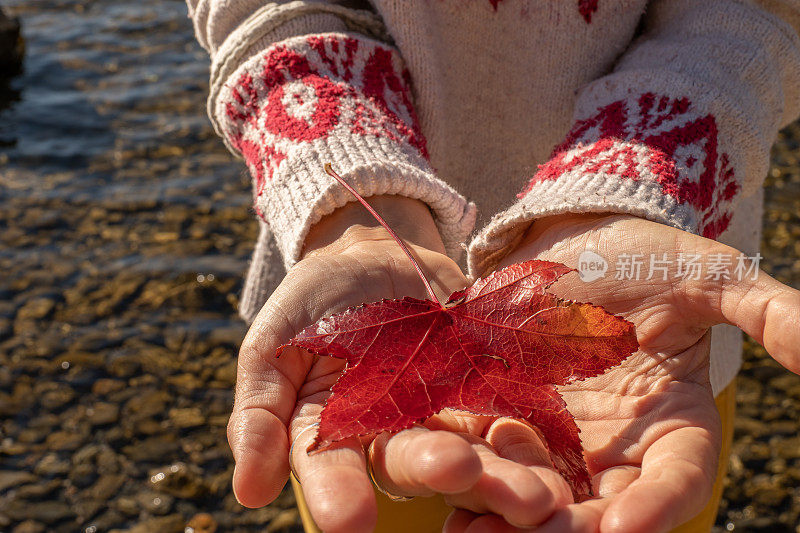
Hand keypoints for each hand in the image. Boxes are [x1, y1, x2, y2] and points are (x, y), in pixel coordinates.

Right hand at [230, 195, 581, 531]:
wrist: (372, 256)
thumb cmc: (312, 304)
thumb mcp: (273, 346)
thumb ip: (259, 413)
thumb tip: (247, 493)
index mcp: (333, 433)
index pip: (331, 468)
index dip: (338, 494)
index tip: (350, 522)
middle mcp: (392, 434)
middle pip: (413, 461)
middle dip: (439, 471)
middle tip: (463, 475)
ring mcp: (443, 411)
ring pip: (473, 446)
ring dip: (503, 472)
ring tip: (537, 495)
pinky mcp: (484, 383)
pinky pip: (510, 407)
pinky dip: (534, 429)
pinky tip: (560, 451)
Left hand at [448, 213, 799, 532]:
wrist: (572, 241)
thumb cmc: (648, 259)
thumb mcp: (708, 278)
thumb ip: (764, 311)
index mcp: (674, 425)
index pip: (675, 480)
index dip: (657, 506)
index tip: (629, 528)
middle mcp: (614, 448)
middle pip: (598, 506)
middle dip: (570, 527)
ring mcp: (555, 438)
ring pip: (536, 491)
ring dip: (507, 514)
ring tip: (474, 531)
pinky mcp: (500, 414)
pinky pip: (482, 452)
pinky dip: (463, 472)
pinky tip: (439, 481)